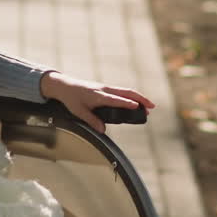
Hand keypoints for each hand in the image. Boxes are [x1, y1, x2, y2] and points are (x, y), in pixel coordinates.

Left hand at [40, 70, 154, 133]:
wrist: (65, 86)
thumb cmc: (71, 99)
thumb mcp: (79, 112)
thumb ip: (91, 120)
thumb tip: (103, 130)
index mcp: (98, 95)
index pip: (116, 99)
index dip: (127, 104)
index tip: (139, 107)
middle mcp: (104, 90)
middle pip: (126, 92)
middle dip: (140, 99)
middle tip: (152, 107)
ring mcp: (106, 88)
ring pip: (126, 91)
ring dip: (138, 98)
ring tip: (148, 107)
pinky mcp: (105, 89)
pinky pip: (121, 91)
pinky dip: (131, 96)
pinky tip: (136, 102)